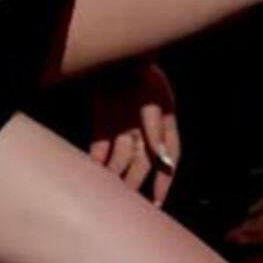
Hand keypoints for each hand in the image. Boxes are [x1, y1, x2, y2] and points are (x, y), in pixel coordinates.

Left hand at [89, 62, 180, 208]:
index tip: (157, 202)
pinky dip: (97, 161)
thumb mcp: (154, 102)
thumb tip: (165, 162)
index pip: (169, 160)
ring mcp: (125, 128)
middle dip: (136, 184)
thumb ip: (157, 130)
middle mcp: (146, 131)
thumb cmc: (142, 76)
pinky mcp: (105, 124)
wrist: (116, 55)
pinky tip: (93, 174)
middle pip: (142, 164)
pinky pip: (101, 148)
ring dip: (116, 175)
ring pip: (121, 159)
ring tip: (110, 195)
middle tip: (129, 206)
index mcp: (165, 125)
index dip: (164, 182)